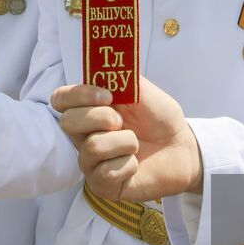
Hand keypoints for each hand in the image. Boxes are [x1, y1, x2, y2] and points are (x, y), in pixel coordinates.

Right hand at [53, 76, 202, 201]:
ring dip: (123, 142)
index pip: (60, 99)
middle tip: (122, 121)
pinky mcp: (102, 185)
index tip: (107, 95)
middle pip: (67, 122)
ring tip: (135, 144)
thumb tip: (103, 59)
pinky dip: (128, 165)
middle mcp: (84, 135)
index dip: (78, 95)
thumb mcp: (143, 90)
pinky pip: (105, 173)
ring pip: (91, 148)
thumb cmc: (160, 118)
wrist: (182, 148)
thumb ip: (121, 75)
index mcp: (89, 108)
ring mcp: (91, 161)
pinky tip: (135, 164)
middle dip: (100, 118)